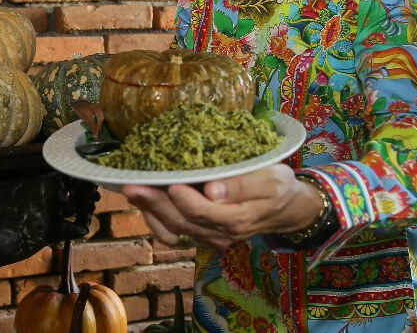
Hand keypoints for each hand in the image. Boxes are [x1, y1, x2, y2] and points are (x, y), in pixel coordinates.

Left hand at [121, 164, 325, 250]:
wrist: (285, 209)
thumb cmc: (278, 187)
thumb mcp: (272, 179)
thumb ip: (243, 185)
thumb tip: (212, 191)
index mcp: (237, 219)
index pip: (203, 213)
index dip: (184, 200)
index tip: (169, 183)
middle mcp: (218, 233)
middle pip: (181, 222)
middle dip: (154, 204)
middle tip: (133, 186)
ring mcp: (207, 237)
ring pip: (172, 230)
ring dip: (150, 212)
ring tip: (132, 191)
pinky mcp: (200, 234)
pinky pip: (172, 233)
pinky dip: (155, 219)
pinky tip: (144, 201)